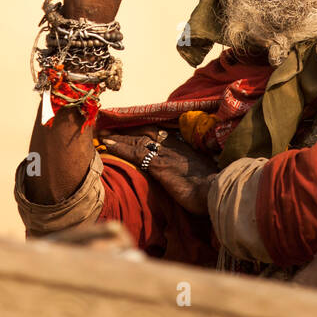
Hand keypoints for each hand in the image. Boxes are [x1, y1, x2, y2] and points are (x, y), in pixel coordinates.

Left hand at [100, 127, 217, 215]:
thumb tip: (184, 173)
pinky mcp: (158, 164)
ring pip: (135, 139)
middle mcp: (172, 145)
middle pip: (144, 132)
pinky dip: (119, 146)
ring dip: (118, 136)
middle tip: (110, 126)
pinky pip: (133, 152)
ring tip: (102, 133)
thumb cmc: (210, 187)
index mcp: (182, 146)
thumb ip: (188, 168)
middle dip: (127, 129)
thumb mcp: (199, 173)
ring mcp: (164, 153)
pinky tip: (107, 144)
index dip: (141, 129)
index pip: (157, 133)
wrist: (215, 190)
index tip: (129, 127)